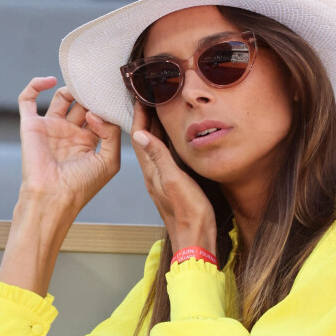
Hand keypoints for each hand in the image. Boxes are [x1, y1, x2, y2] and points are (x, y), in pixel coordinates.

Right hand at [18, 76, 120, 214]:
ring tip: (81, 87)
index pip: (98, 116)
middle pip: (81, 104)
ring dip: (70, 89)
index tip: (112, 96)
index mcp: (87, 142)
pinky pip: (27, 99)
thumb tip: (95, 113)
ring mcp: (50, 128)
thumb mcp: (109, 161)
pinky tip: (49, 80)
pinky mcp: (31, 125)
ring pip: (60, 98)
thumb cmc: (81, 185)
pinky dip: (35, 85)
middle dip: (89, 94)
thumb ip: (112, 134)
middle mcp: (69, 133)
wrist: (53, 197)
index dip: (105, 105)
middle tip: (97, 85)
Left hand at [131, 103, 216, 253]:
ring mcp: (162, 180)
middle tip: (148, 96)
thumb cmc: (188, 213)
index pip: (140, 137)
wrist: (196, 240)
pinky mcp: (172, 185)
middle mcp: (153, 175)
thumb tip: (140, 134)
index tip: (139, 95)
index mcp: (151, 171)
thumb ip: (159, 157)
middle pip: (145, 140)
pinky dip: (165, 143)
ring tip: (159, 110)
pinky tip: (172, 139)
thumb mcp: (174, 181)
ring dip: (155, 129)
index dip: (139, 115)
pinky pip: (164, 158)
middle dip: (145, 118)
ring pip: (154, 148)